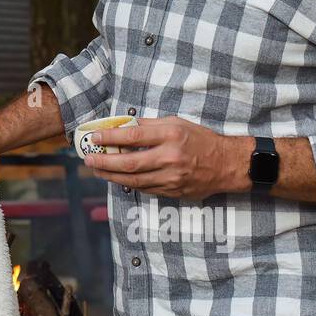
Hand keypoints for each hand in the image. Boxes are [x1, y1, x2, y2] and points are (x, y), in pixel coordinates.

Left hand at [83, 117, 249, 199]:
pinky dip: (128, 183)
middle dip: (104, 161)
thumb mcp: (178, 123)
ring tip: (97, 169)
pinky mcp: (173, 192)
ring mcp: (172, 178)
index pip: (133, 137)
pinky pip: (145, 189)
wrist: (227, 164)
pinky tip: (117, 178)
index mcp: (171, 136)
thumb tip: (125, 125)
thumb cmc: (201, 140)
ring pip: (134, 180)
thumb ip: (151, 125)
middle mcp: (170, 158)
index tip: (94, 137)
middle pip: (130, 162)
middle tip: (88, 158)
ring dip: (111, 175)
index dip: (110, 137)